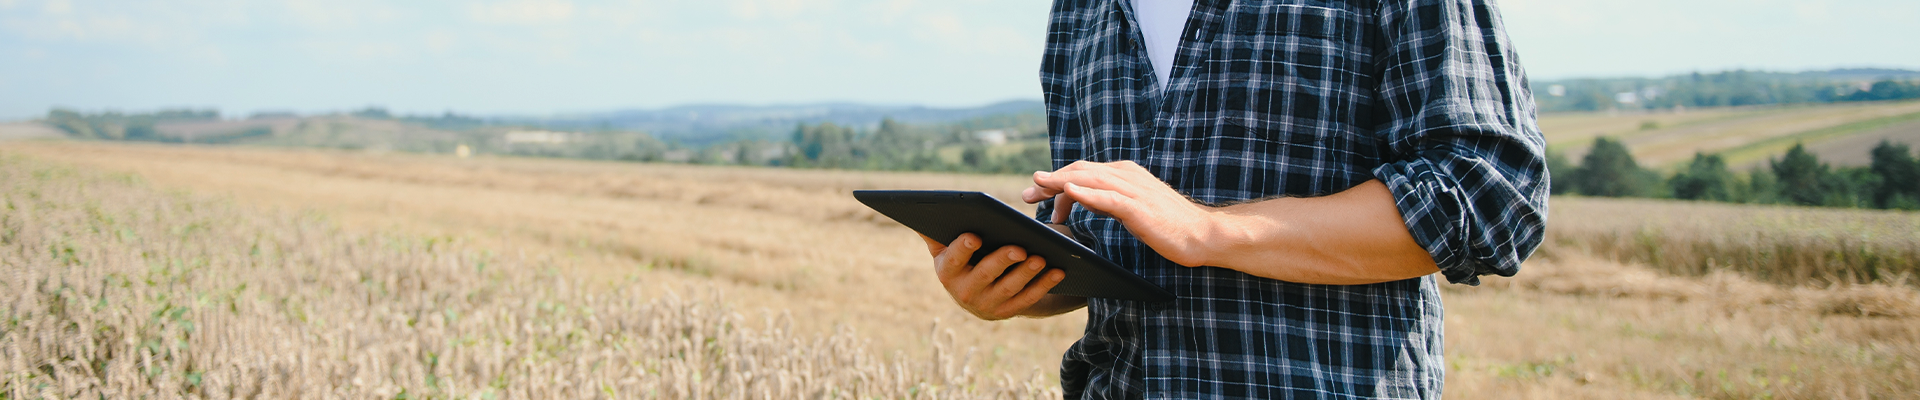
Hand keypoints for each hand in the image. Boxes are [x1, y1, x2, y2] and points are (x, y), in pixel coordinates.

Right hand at [921, 233, 1067, 319]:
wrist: (976, 293)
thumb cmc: (963, 258)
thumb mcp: (945, 247)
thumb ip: (936, 230)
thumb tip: (921, 206)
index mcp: (947, 271)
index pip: (953, 259)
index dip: (963, 248)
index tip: (974, 235)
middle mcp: (964, 292)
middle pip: (985, 275)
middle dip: (1002, 260)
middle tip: (1020, 247)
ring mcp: (987, 305)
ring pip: (1009, 288)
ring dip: (1026, 274)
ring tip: (1042, 257)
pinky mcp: (1008, 312)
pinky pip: (1027, 299)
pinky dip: (1043, 285)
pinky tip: (1057, 271)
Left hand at [1021, 160, 1223, 266]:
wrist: (1202, 234)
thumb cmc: (1168, 225)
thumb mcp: (1130, 208)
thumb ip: (1106, 199)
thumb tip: (1079, 197)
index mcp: (1124, 174)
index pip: (1082, 171)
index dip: (1056, 180)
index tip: (1035, 193)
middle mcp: (1126, 175)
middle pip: (1079, 171)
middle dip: (1049, 181)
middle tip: (1025, 194)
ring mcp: (1133, 190)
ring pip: (1089, 179)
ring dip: (1059, 182)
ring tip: (1037, 187)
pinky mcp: (1139, 207)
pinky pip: (1108, 197)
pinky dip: (1086, 193)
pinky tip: (1068, 192)